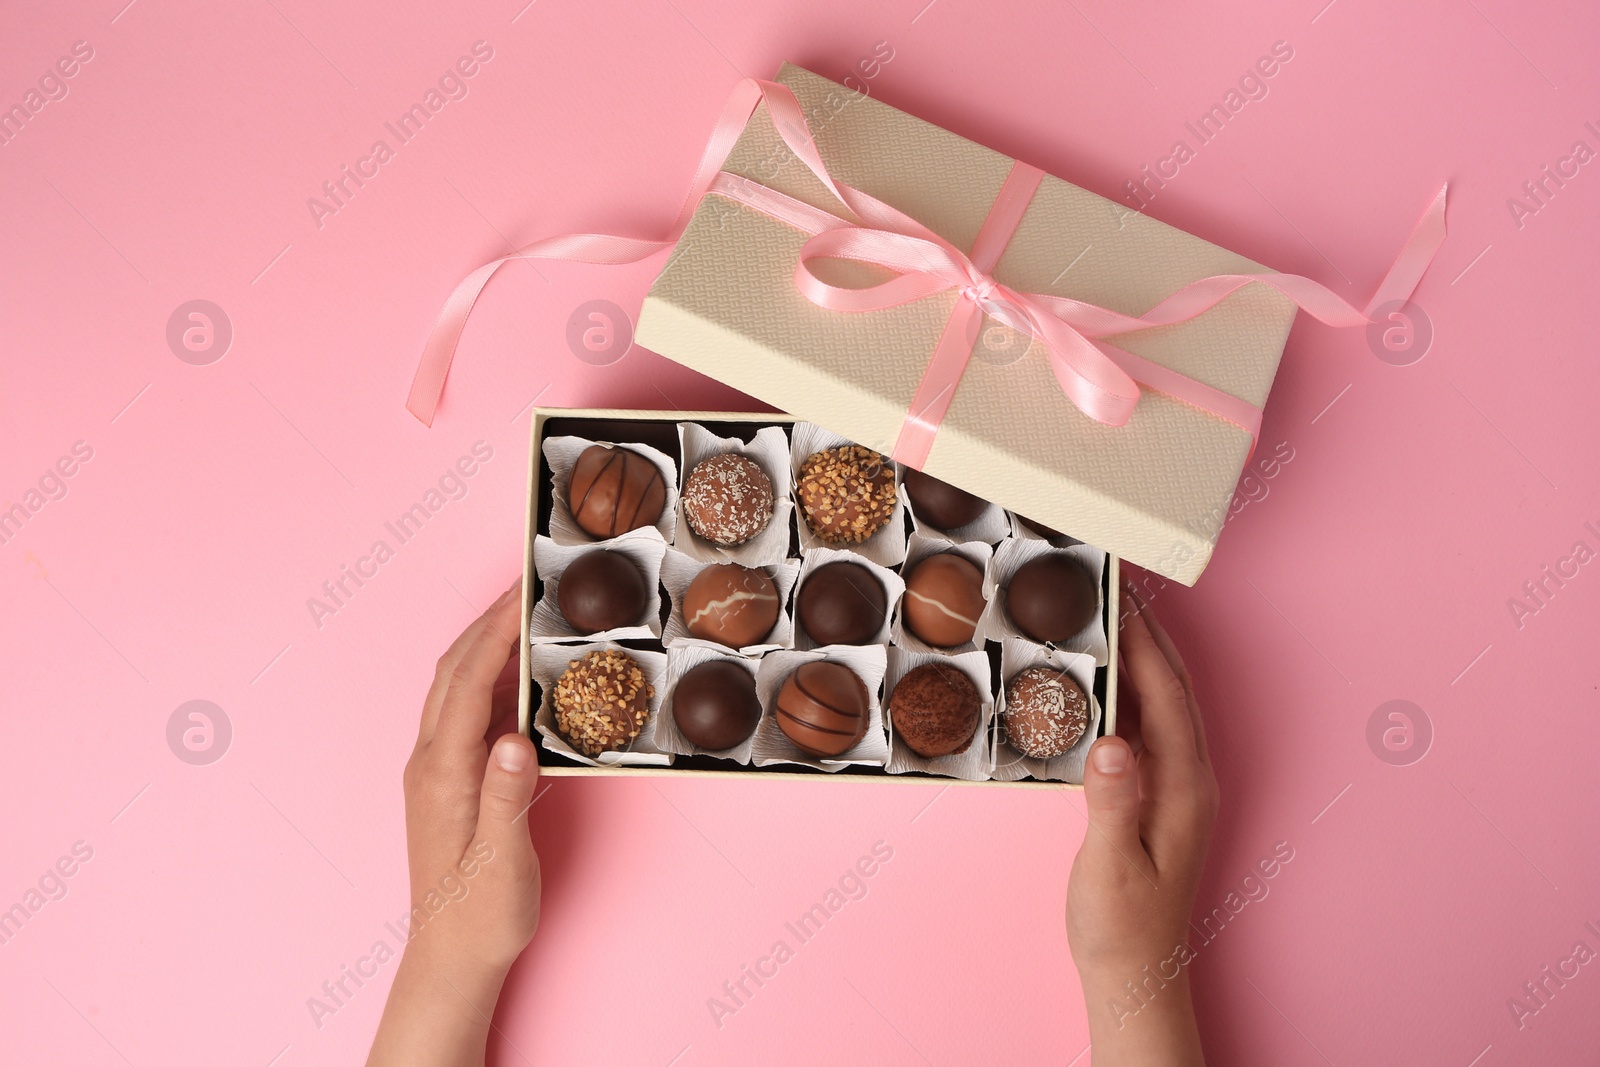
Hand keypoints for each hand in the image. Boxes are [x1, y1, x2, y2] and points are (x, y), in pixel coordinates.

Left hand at [368, 579, 540, 1066]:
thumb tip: (515, 738)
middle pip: (454, 671)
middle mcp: (431, 763)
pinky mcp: (451, 780)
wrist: (451, 957)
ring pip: (457, 687)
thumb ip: (508, 799)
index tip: (523, 594)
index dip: (494, 634)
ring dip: (489, 645)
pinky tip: (526, 677)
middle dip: (488, 622)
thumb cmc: (480, 916)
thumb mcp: (502, 863)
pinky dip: (495, 680)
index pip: (466, 684)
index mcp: (443, 774)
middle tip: (528, 584)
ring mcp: (436, 770)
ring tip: (528, 614)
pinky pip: (468, 712)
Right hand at [1066, 581, 1218, 1065]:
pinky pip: (1146, 726)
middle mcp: (1190, 778)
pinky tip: (1099, 680)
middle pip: (1170, 687)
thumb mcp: (1110, 867)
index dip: (1143, 640)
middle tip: (1110, 584)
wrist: (1136, 975)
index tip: (1118, 595)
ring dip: (1135, 656)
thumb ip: (1111, 802)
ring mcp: (1176, 786)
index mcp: (1184, 787)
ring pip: (1160, 703)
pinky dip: (1125, 691)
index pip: (1166, 694)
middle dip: (1144, 632)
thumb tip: (1113, 741)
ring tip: (1104, 615)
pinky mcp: (1157, 796)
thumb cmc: (1123, 927)